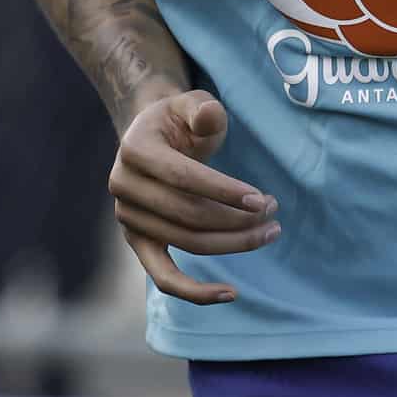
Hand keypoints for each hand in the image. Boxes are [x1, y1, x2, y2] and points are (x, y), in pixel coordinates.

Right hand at [108, 89, 279, 305]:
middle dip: (237, 219)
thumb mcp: (191, 102)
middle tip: (273, 212)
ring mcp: (128, 219)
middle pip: (187, 214)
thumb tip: (210, 117)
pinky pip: (165, 278)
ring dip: (233, 243)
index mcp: (134, 149)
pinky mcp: (139, 243)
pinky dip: (196, 292)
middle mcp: (123, 187)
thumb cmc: (179, 119)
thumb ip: (203, 108)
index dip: (223, 191)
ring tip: (269, 232)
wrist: (152, 137)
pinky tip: (231, 293)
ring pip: (186, 243)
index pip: (183, 177)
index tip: (260, 199)